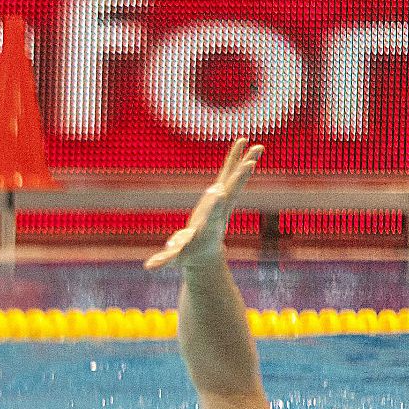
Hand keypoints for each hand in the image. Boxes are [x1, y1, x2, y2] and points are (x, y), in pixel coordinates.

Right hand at [144, 138, 262, 270]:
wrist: (206, 255)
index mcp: (207, 227)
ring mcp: (222, 203)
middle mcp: (219, 213)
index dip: (214, 204)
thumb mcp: (175, 260)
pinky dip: (235, 158)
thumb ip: (164, 261)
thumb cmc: (187, 256)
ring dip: (245, 163)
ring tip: (259, 146)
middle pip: (230, 195)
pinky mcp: (220, 195)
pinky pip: (228, 173)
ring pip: (235, 181)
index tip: (218, 191)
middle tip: (250, 164)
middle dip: (238, 180)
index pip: (211, 215)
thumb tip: (149, 267)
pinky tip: (244, 142)